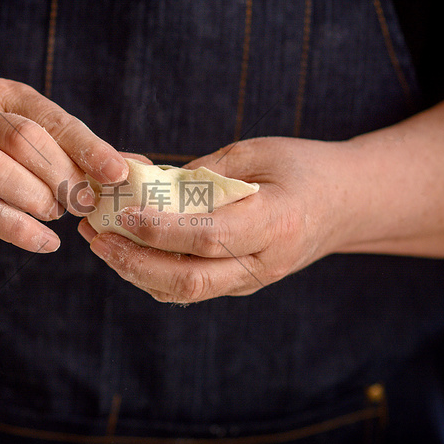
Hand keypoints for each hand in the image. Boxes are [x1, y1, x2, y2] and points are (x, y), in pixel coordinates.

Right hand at [0, 78, 127, 249]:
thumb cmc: (6, 160)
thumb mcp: (42, 146)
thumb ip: (85, 155)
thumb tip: (141, 169)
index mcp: (7, 96)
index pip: (53, 119)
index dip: (88, 147)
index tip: (116, 173)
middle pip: (23, 140)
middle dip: (62, 175)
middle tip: (83, 203)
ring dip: (37, 197)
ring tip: (54, 212)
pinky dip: (21, 230)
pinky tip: (47, 242)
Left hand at [78, 137, 347, 302]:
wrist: (346, 204)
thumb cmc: (302, 168)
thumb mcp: (258, 152)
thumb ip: (205, 173)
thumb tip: (146, 185)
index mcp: (276, 223)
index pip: (209, 236)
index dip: (161, 229)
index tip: (123, 212)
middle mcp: (264, 263)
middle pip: (191, 279)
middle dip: (135, 262)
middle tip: (97, 238)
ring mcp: (252, 280)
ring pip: (185, 291)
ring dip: (136, 270)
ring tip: (100, 241)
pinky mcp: (241, 284)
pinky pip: (191, 288)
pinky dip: (153, 274)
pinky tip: (127, 251)